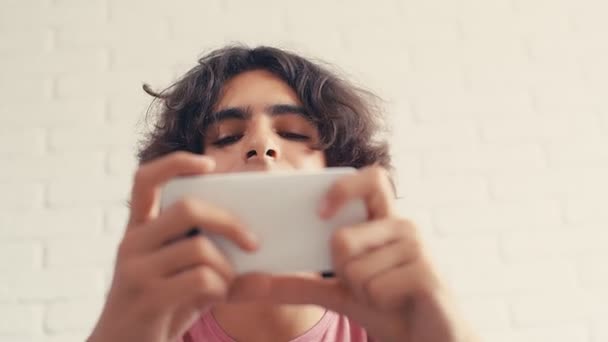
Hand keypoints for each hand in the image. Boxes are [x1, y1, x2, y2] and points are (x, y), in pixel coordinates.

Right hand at [87, 152, 258, 341]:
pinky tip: (218, 297)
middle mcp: (132, 243)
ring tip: (228, 283)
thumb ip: (218, 268)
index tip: (210, 163)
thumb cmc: (161, 310)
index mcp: (139, 230)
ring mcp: (136, 269)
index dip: (177, 163)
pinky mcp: (147, 297)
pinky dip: (222, 287)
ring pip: (200, 247)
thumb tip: (268, 273)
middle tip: (253, 242)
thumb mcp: (187, 282)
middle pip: (187, 208)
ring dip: (228, 268)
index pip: (145, 179)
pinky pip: (201, 278)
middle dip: (229, 222)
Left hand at [229, 166, 476, 341]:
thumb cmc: (388, 309)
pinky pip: (374, 288)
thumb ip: (300, 284)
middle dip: (341, 271)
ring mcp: (418, 248)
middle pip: (343, 237)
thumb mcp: (339, 294)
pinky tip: (398, 303)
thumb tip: (254, 283)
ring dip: (362, 293)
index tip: (320, 213)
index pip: (370, 178)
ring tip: (387, 295)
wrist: (427, 340)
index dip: (343, 187)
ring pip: (355, 269)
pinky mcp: (427, 273)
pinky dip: (377, 304)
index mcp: (384, 222)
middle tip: (365, 283)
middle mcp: (403, 227)